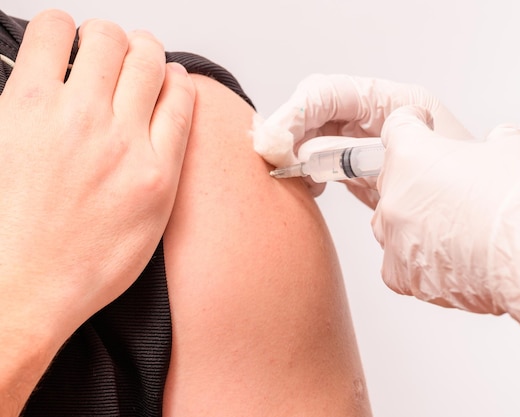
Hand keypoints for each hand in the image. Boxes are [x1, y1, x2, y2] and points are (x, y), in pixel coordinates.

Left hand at [0, 10, 195, 337]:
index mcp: (156, 170)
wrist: (22, 291)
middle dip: (141, 50)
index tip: (165, 78)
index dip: (173, 79)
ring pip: (105, 39)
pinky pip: (49, 38)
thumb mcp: (149, 228)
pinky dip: (56, 30)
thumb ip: (163, 172)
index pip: (180, 96)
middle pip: (147, 58)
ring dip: (102, 37)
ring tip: (89, 48)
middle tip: (126, 59)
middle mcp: (122, 138)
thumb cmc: (81, 267)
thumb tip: (162, 130)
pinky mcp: (22, 107)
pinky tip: (54, 43)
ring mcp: (74, 119)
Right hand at [253, 74, 470, 203]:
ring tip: (291, 175)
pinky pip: (326, 167)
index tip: (275, 140)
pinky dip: (310, 175)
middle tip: (274, 160)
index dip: (297, 112)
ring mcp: (367, 147)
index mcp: (391, 102)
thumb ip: (359, 152)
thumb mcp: (413, 161)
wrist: (483, 231)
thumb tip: (313, 150)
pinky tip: (309, 187)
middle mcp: (375, 120)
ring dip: (297, 156)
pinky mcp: (363, 175)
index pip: (329, 93)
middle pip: (316, 113)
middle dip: (290, 133)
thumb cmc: (466, 189)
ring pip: (316, 140)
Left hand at [371, 106, 519, 352]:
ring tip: (450, 227)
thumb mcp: (516, 148)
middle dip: (417, 179)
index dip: (413, 123)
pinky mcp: (401, 274)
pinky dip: (417, 260)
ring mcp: (394, 237)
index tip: (419, 125)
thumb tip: (498, 142)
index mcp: (411, 155)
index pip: (397, 127)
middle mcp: (394, 196)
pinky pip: (398, 263)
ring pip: (391, 223)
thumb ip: (495, 140)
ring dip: (413, 221)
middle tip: (450, 187)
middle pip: (394, 179)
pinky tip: (446, 257)